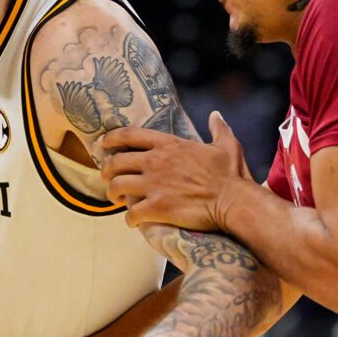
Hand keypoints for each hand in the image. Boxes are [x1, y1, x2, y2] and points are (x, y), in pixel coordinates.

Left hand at [97, 112, 247, 233]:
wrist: (234, 201)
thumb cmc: (231, 174)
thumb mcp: (226, 144)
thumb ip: (217, 128)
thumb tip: (216, 115)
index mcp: (168, 145)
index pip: (130, 135)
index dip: (111, 138)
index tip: (103, 143)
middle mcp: (155, 162)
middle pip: (116, 162)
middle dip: (107, 170)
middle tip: (108, 178)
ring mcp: (154, 185)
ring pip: (117, 187)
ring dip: (113, 194)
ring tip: (116, 200)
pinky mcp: (157, 208)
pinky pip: (131, 213)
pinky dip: (129, 219)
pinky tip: (132, 222)